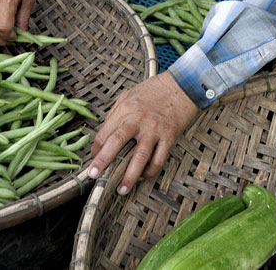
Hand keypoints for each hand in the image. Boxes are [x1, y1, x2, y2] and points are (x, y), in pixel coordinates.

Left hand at [88, 72, 199, 194]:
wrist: (182, 85)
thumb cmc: (154, 89)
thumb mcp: (128, 95)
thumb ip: (116, 114)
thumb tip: (105, 134)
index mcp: (125, 110)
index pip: (104, 133)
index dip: (96, 150)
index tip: (94, 161)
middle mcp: (138, 120)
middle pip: (116, 143)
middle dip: (103, 162)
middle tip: (95, 176)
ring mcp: (154, 130)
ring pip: (139, 157)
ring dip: (129, 176)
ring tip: (121, 190)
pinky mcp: (169, 137)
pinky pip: (158, 159)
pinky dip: (150, 171)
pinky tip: (144, 175)